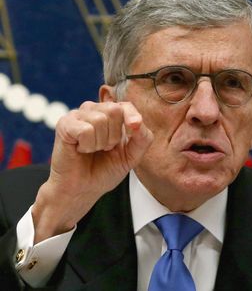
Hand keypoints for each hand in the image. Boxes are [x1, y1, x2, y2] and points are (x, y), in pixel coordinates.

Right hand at [32, 101, 152, 242]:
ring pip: (100, 120)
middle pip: (114, 110)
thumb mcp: (131, 156)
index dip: (132, 116)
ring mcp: (78, 115)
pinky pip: (86, 130)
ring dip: (100, 143)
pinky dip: (87, 146)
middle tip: (104, 148)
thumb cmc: (104, 171)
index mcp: (111, 116)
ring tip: (92, 150)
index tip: (134, 130)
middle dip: (114, 136)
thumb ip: (142, 139)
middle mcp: (95, 110)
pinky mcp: (65, 123)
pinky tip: (80, 150)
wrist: (82, 189)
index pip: (126, 106)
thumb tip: (138, 122)